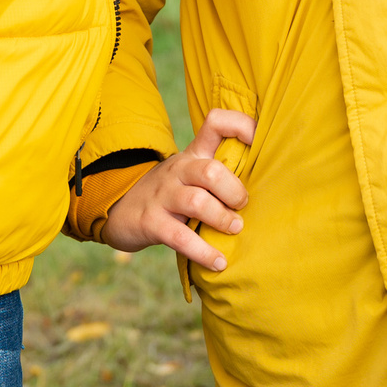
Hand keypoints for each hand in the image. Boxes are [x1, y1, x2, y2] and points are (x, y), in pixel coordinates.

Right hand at [100, 108, 254, 271]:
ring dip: (222, 219)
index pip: (215, 123)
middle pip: (210, 170)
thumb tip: (267, 180)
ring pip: (197, 202)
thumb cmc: (170, 192)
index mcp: (192, 155)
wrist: (120, 208)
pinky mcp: (152, 222)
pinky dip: (204, 252)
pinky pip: (181, 238)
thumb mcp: (190, 173)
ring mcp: (163, 196)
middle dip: (233, 191)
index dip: (241, 126)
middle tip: (242, 205)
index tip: (260, 141)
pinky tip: (219, 263)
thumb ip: (219, 171)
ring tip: (234, 229)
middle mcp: (178, 171)